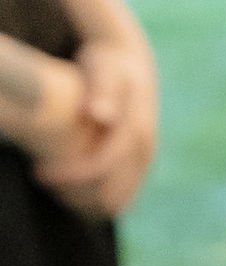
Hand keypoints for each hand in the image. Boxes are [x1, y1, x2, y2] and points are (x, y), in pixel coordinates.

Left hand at [34, 33, 157, 216]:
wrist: (133, 65)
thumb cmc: (109, 64)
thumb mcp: (105, 69)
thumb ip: (103, 89)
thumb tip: (101, 116)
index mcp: (137, 133)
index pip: (103, 167)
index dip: (71, 175)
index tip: (40, 172)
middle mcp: (145, 153)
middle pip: (111, 194)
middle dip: (75, 194)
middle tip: (42, 178)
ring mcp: (145, 163)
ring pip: (116, 202)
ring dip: (83, 202)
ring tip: (52, 186)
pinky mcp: (139, 168)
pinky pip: (118, 198)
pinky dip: (93, 200)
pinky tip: (68, 189)